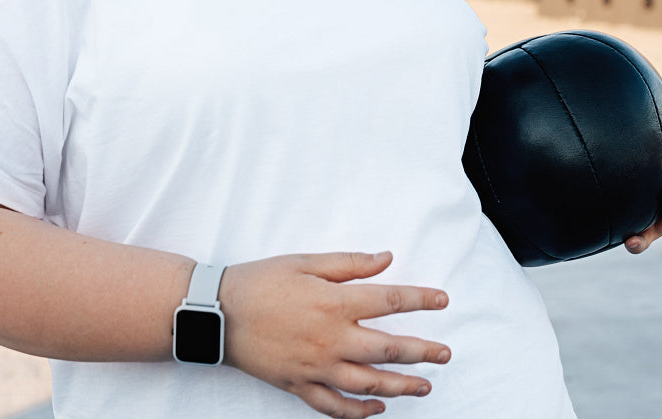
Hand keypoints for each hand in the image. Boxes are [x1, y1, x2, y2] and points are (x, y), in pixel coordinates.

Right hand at [219, 250, 451, 417]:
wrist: (216, 312)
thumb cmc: (260, 281)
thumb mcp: (305, 262)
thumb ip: (349, 263)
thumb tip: (386, 258)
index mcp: (334, 302)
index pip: (389, 301)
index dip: (420, 300)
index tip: (442, 300)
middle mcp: (331, 338)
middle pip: (389, 348)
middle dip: (422, 352)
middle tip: (445, 354)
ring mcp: (316, 366)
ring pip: (369, 383)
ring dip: (401, 386)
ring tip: (424, 386)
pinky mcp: (299, 385)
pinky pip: (334, 405)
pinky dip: (359, 412)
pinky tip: (377, 409)